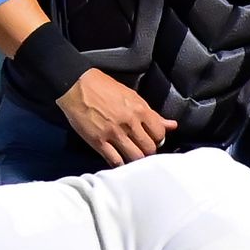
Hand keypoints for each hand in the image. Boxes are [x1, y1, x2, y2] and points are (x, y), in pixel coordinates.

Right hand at [57, 69, 176, 166]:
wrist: (76, 85)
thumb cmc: (103, 87)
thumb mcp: (132, 96)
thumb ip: (152, 114)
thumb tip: (172, 125)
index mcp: (140, 109)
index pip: (160, 133)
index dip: (158, 139)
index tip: (152, 139)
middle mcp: (129, 123)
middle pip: (149, 148)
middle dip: (148, 151)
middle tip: (142, 149)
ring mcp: (114, 133)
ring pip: (135, 157)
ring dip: (136, 160)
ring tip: (132, 156)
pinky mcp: (98, 141)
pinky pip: (115, 161)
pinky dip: (120, 164)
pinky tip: (120, 161)